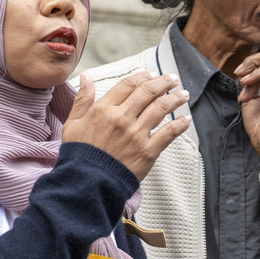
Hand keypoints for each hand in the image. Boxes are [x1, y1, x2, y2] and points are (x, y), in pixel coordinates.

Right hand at [62, 71, 191, 179]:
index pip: (128, 85)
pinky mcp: (147, 151)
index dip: (143, 77)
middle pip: (148, 92)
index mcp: (104, 109)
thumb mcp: (73, 123)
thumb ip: (83, 99)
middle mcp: (122, 118)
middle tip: (173, 79)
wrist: (88, 183)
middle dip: (164, 82)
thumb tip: (87, 77)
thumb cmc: (80, 155)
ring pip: (161, 108)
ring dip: (175, 98)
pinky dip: (179, 124)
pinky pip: (168, 133)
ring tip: (183, 94)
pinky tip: (186, 119)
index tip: (152, 74)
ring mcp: (136, 134)